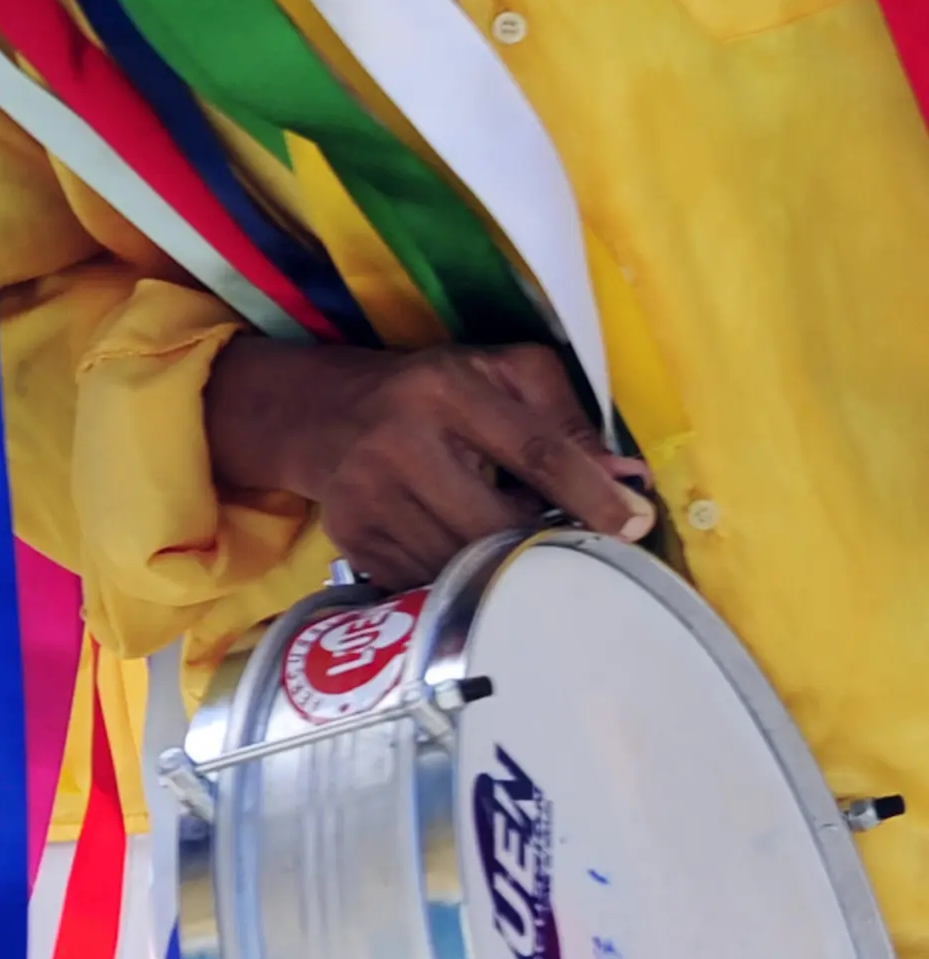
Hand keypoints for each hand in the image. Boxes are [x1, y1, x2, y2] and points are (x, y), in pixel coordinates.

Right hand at [199, 336, 650, 583]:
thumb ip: (567, 421)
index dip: (591, 494)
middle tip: (567, 542)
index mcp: (445, 391)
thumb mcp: (502, 376)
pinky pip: (427, 582)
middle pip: (497, 526)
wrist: (322, 414)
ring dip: (499, 563)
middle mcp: (398, 444)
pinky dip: (459, 577)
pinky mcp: (351, 541)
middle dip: (542, 543)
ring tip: (507, 538)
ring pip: (463, 563)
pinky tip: (462, 550)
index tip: (635, 525)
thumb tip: (627, 481)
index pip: (535, 451)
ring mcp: (366, 498)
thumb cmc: (432, 391)